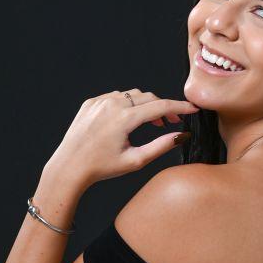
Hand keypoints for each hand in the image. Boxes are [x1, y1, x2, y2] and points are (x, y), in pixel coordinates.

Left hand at [45, 89, 199, 189]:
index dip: (180, 107)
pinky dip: (127, 104)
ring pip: (132, 95)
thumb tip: (181, 136)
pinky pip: (115, 97)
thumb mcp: (136, 160)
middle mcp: (112, 104)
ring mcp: (99, 101)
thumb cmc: (102, 167)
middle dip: (163, 107)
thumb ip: (161, 146)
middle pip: (148, 98)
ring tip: (151, 123)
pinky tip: (128, 121)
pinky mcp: (91, 102)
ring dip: (145, 106)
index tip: (193, 109)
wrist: (69, 167)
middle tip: (172, 121)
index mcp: (124, 118)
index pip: (161, 106)